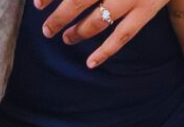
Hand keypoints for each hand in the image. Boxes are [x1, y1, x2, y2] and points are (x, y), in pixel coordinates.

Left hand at [38, 0, 168, 67]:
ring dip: (78, 32)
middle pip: (79, 0)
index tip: (37, 5)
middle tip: (47, 30)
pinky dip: (105, 51)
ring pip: (98, 20)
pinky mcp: (147, 10)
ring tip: (67, 38)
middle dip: (59, 17)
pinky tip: (90, 63)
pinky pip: (123, 35)